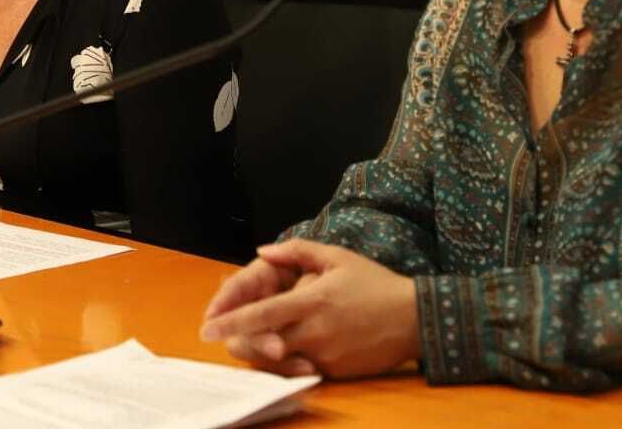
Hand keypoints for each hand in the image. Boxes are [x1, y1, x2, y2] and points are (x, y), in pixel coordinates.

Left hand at [200, 239, 418, 378]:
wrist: (415, 319)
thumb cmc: (374, 283)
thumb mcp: (336, 257)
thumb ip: (296, 251)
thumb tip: (263, 251)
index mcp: (311, 301)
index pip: (262, 314)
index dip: (231, 322)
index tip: (207, 328)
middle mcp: (314, 331)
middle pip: (264, 343)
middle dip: (239, 342)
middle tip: (223, 337)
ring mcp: (325, 354)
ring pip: (279, 360)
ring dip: (260, 353)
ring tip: (249, 341)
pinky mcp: (335, 371)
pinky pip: (301, 369)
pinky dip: (287, 362)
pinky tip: (283, 350)